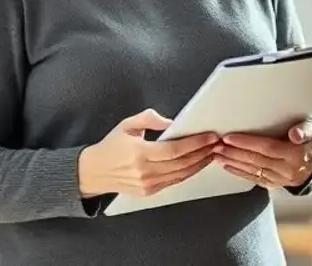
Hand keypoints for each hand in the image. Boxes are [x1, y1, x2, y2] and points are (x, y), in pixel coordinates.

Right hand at [77, 109, 218, 197]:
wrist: (93, 172)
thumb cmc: (110, 146)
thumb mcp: (127, 125)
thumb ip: (149, 119)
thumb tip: (172, 122)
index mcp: (139, 154)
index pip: (175, 150)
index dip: (196, 144)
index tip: (210, 136)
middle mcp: (145, 172)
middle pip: (182, 163)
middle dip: (204, 153)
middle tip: (218, 143)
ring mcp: (148, 184)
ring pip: (182, 174)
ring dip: (200, 163)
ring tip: (213, 152)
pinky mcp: (150, 191)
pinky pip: (175, 181)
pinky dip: (189, 172)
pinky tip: (198, 163)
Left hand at [215, 122, 311, 188]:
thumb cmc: (309, 142)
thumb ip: (305, 130)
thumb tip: (296, 134)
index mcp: (296, 155)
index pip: (267, 148)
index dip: (247, 143)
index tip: (229, 137)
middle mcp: (287, 170)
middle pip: (256, 160)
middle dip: (234, 153)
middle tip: (217, 145)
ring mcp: (279, 179)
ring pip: (252, 170)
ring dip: (232, 162)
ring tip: (217, 154)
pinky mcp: (272, 184)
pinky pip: (253, 178)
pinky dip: (238, 172)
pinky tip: (226, 166)